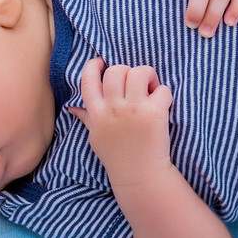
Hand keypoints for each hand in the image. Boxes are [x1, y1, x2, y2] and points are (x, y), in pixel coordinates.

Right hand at [68, 58, 172, 182]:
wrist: (139, 176)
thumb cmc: (118, 157)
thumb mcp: (96, 138)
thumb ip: (87, 118)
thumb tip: (72, 108)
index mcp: (97, 113)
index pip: (88, 80)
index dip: (93, 65)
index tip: (101, 62)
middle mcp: (113, 109)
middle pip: (116, 71)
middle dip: (128, 71)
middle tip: (137, 84)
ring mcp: (134, 110)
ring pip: (139, 72)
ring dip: (148, 76)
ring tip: (152, 89)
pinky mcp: (154, 113)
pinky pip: (162, 89)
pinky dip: (164, 93)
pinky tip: (163, 105)